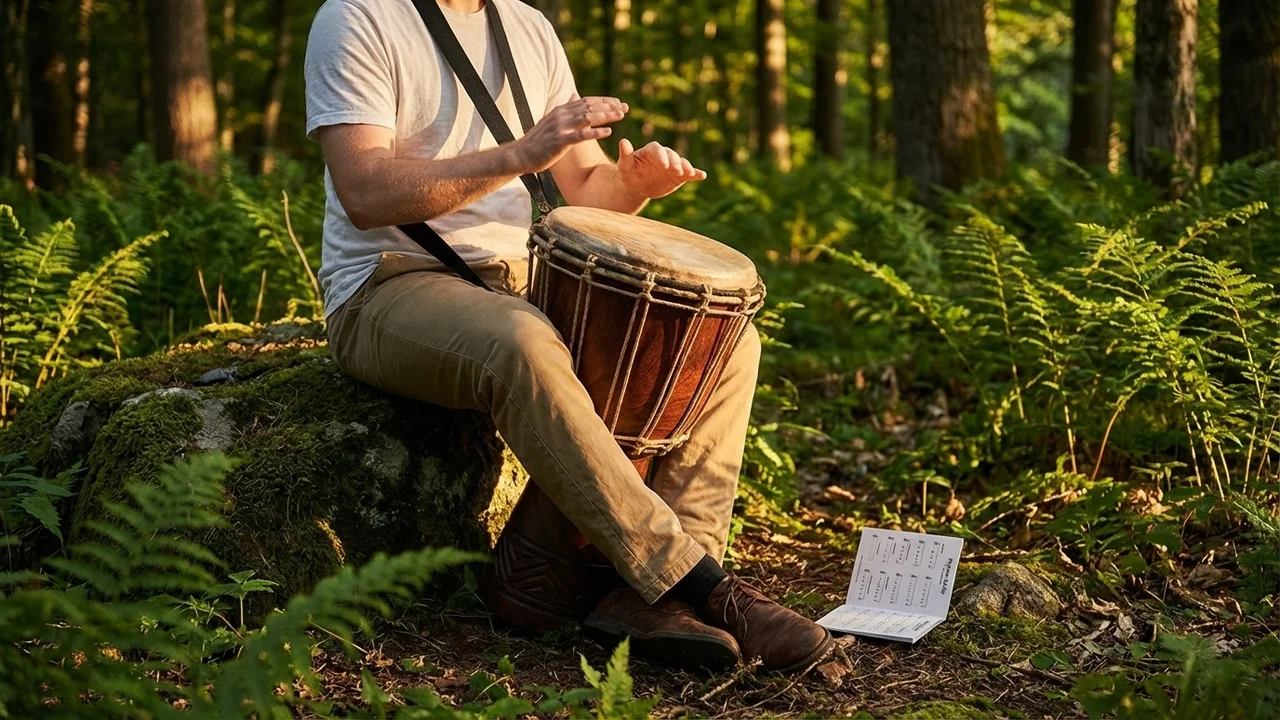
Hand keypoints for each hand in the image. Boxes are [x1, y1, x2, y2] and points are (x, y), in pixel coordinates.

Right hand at [512, 95, 627, 172]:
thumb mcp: (551, 120)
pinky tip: (609, 132)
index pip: (587, 101)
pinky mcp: (559, 141)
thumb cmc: (538, 141)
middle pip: (590, 106)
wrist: (520, 155)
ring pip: (587, 117)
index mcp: (561, 110)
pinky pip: (581, 135)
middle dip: (609, 107)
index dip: (604, 101)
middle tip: (625, 108)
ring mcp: (560, 127)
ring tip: (620, 116)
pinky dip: (596, 132)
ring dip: (606, 116)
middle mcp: (561, 115)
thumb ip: (565, 108)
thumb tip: (574, 95)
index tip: (619, 103)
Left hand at [616, 140, 707, 199]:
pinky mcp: (680, 176)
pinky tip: (702, 175)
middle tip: (676, 170)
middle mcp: (665, 155)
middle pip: (672, 155)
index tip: (663, 165)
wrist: (637, 186)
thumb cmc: (629, 174)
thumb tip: (623, 141)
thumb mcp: (625, 166)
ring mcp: (673, 165)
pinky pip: (689, 173)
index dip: (662, 156)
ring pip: (682, 163)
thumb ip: (625, 154)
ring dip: (686, 167)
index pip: (658, 149)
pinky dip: (696, 174)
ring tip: (689, 173)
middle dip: (675, 162)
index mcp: (652, 150)